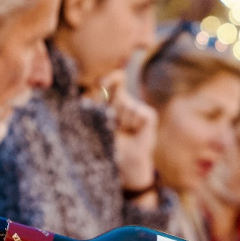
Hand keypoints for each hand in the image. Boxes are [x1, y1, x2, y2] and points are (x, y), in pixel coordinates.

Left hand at [104, 71, 158, 192]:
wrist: (125, 160)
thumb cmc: (111, 143)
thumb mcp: (101, 123)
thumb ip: (97, 107)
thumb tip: (89, 94)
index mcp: (114, 103)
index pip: (113, 84)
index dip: (112, 80)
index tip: (104, 82)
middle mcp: (128, 103)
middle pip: (119, 95)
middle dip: (113, 109)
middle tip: (115, 125)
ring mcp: (139, 109)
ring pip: (127, 105)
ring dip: (122, 120)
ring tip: (124, 131)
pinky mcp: (149, 116)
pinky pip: (138, 111)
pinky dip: (134, 123)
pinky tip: (135, 131)